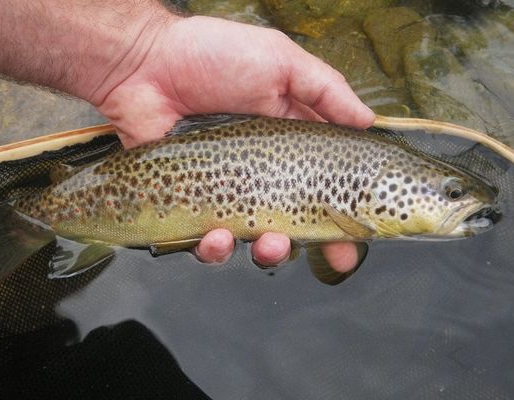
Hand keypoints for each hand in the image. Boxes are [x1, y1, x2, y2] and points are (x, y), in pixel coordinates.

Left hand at [93, 16, 373, 270]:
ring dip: (269, 252)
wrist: (144, 65)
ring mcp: (224, 192)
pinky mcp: (188, 204)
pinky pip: (205, 240)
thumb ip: (325, 90)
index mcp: (286, 143)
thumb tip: (369, 121)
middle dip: (317, 243)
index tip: (360, 236)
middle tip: (330, 255)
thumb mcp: (280, 61)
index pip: (323, 183)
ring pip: (253, 239)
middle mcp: (259, 173)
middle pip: (295, 221)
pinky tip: (215, 236)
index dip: (344, 212)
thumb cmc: (212, 56)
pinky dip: (214, 248)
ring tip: (268, 243)